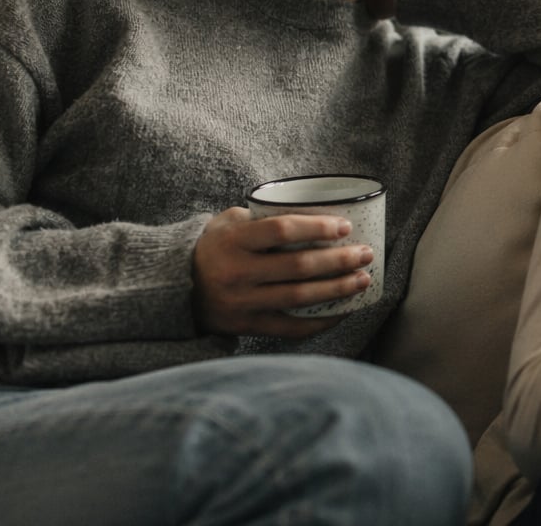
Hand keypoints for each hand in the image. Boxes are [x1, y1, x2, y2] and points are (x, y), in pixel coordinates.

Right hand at [191, 207, 374, 337]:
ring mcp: (241, 302)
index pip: (282, 231)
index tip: (346, 226)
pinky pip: (290, 328)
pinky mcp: (246, 326)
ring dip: (337, 289)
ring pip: (299, 298)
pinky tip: (343, 311)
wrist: (175, 287)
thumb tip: (317, 212)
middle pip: (298, 267)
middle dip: (339, 260)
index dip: (317, 228)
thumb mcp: (229, 222)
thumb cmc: (216, 246)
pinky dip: (320, 321)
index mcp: (234, 240)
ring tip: (363, 280)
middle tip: (366, 254)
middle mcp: (236, 272)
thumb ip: (264, 216)